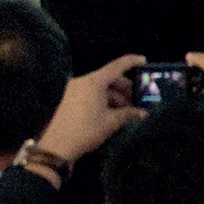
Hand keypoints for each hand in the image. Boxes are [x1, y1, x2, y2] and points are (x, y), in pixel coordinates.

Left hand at [36, 54, 147, 168]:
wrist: (59, 143)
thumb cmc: (87, 130)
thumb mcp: (111, 122)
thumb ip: (128, 114)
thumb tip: (143, 113)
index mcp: (93, 82)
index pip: (116, 66)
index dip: (131, 62)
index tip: (143, 60)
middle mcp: (83, 81)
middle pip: (109, 79)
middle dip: (126, 89)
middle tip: (139, 101)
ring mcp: (75, 88)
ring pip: (101, 88)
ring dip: (116, 97)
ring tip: (129, 112)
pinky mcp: (71, 97)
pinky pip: (92, 94)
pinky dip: (105, 100)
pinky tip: (115, 113)